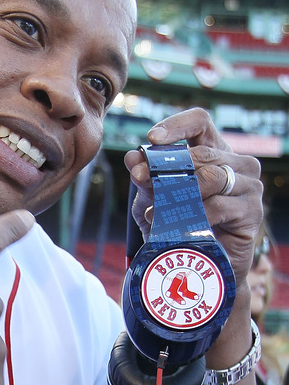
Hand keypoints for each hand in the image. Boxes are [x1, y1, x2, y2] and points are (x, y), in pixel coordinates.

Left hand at [124, 107, 262, 286]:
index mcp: (214, 151)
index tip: (153, 138)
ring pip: (210, 177)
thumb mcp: (155, 197)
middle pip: (200, 154)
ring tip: (153, 212)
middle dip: (165, 166)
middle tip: (138, 177)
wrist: (203, 262)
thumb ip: (146, 176)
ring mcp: (248, 186)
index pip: (200, 122)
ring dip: (176, 194)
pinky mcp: (252, 211)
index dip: (177, 125)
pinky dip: (191, 215)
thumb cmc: (181, 223)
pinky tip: (174, 225)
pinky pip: (218, 206)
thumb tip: (132, 157)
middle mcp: (237, 164)